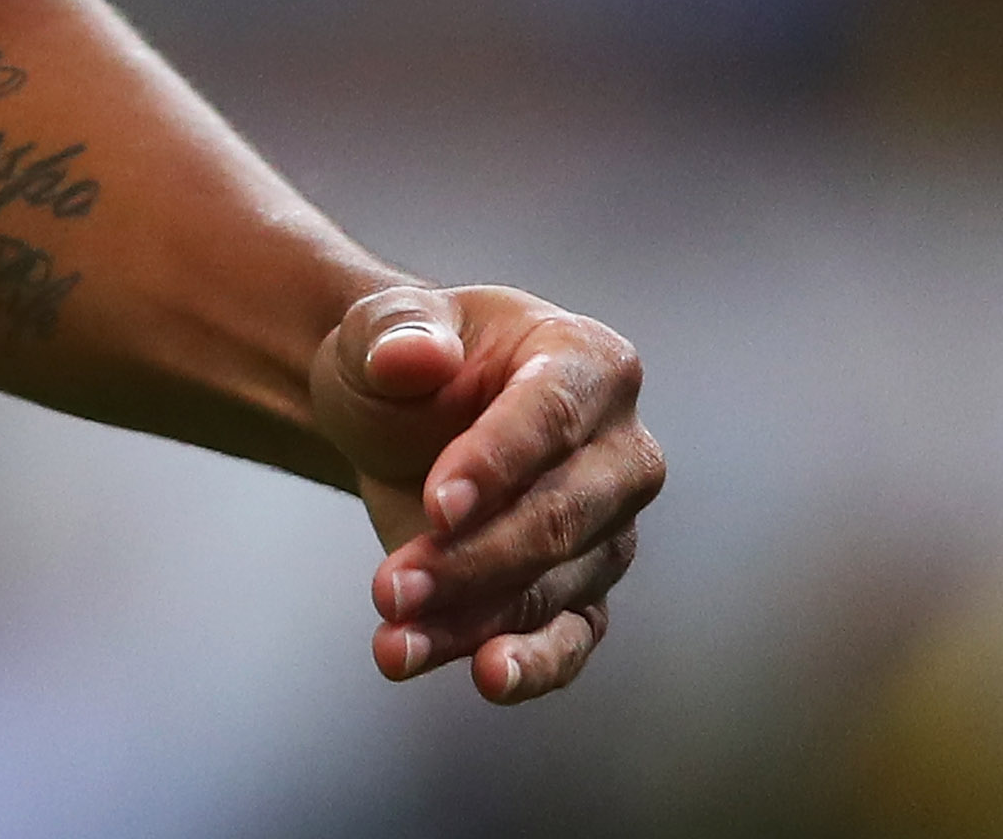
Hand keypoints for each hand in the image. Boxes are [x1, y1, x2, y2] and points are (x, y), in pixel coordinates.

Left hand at [309, 279, 658, 701]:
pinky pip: (570, 639)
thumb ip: (396, 330)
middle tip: (390, 586)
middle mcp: (621, 452)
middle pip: (559, 518)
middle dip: (473, 560)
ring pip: (550, 590)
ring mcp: (608, 530)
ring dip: (471, 622)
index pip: (552, 417)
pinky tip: (484, 677)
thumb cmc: (402, 358)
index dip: (496, 464)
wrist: (392, 415)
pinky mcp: (581, 593)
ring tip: (395, 640)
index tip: (436, 506)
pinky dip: (528, 664)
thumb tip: (414, 356)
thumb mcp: (381, 325)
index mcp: (589, 362)